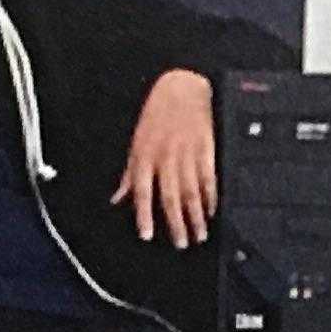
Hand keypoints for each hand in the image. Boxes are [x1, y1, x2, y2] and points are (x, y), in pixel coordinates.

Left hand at [115, 67, 217, 247]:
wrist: (183, 87)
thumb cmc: (156, 115)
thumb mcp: (135, 143)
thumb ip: (129, 175)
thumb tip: (117, 198)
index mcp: (145, 157)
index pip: (143, 192)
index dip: (144, 215)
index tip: (148, 235)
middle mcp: (166, 158)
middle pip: (171, 197)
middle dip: (177, 224)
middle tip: (182, 244)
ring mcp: (188, 155)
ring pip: (192, 191)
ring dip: (196, 216)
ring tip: (200, 234)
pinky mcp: (206, 150)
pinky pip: (209, 178)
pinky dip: (212, 197)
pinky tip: (212, 211)